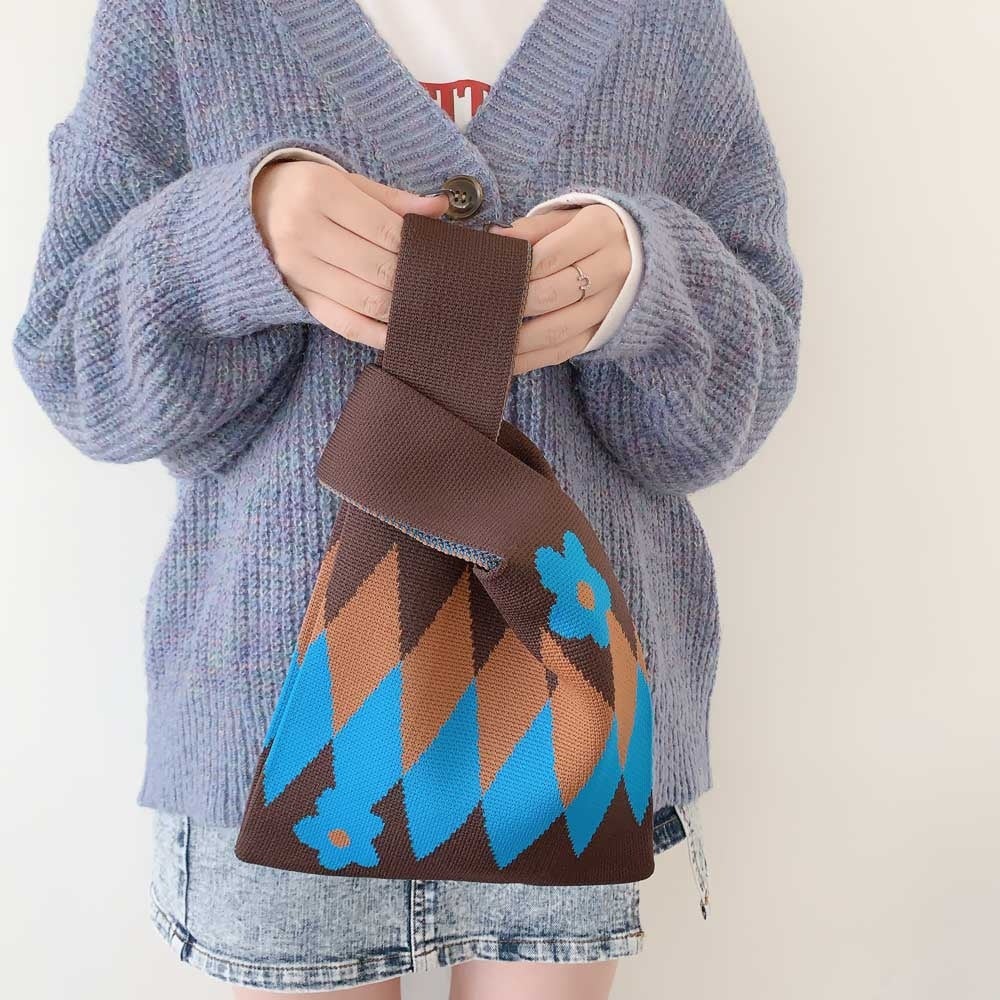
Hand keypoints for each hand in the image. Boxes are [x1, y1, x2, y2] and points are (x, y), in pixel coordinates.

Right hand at [252, 160, 449, 348]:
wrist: (251, 210)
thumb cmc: (310, 193)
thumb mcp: (348, 183)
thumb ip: (394, 200)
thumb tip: (439, 208)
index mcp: (319, 193)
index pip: (385, 230)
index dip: (416, 246)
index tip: (434, 253)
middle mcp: (303, 232)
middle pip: (379, 269)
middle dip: (413, 279)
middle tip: (437, 283)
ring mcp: (299, 270)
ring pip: (366, 300)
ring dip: (400, 307)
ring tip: (424, 304)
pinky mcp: (300, 299)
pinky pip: (346, 324)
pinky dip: (377, 334)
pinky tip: (399, 333)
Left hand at [489, 204, 630, 373]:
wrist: (639, 252)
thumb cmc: (589, 233)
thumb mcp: (567, 218)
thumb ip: (532, 229)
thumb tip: (495, 239)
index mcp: (600, 230)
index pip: (549, 254)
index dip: (517, 269)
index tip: (489, 279)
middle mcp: (611, 268)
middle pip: (554, 293)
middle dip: (515, 305)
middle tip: (482, 310)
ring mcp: (609, 305)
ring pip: (558, 328)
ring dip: (520, 340)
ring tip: (490, 341)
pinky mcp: (603, 331)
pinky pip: (565, 350)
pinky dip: (533, 359)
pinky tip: (509, 361)